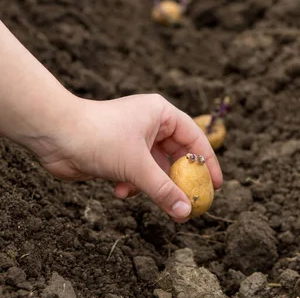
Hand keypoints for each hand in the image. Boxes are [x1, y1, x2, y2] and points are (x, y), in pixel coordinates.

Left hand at [33, 92, 221, 222]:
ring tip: (150, 200)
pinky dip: (131, 185)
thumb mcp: (137, 166)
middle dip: (177, 180)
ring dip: (150, 186)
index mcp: (160, 113)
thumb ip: (163, 190)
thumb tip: (186, 212)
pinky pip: (136, 174)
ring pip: (154, 168)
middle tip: (189, 203)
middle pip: (175, 155)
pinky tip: (118, 191)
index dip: (207, 162)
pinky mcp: (118, 153)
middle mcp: (149, 123)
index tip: (216, 185)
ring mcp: (133, 138)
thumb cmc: (99, 137)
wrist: (56, 135)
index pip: (193, 137)